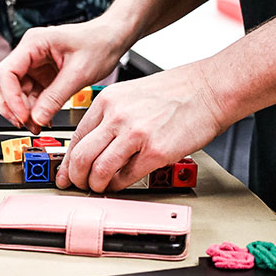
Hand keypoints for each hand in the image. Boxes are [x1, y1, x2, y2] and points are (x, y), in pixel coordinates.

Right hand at [0, 18, 123, 133]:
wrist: (114, 38)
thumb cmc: (99, 43)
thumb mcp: (78, 73)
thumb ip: (55, 97)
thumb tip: (37, 118)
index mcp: (34, 43)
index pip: (8, 72)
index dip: (11, 98)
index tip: (22, 116)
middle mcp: (31, 52)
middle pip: (8, 84)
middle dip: (15, 107)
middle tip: (27, 125)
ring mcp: (36, 64)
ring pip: (19, 92)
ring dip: (26, 111)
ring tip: (38, 126)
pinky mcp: (44, 74)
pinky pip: (33, 94)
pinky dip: (37, 109)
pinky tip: (45, 119)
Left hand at [55, 62, 226, 191]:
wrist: (209, 89)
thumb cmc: (176, 91)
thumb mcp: (131, 93)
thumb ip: (110, 116)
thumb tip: (94, 144)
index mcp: (107, 100)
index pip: (75, 137)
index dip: (68, 161)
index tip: (67, 173)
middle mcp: (117, 116)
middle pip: (80, 157)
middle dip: (76, 178)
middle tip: (78, 185)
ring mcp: (135, 135)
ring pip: (98, 171)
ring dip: (95, 185)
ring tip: (99, 187)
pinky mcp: (155, 152)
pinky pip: (125, 178)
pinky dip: (118, 186)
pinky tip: (120, 184)